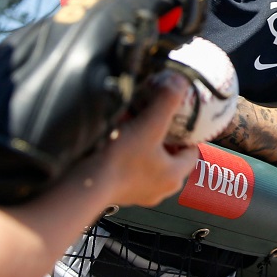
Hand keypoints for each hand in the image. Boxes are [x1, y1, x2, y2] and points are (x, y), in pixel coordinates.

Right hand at [75, 74, 197, 207]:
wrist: (85, 185)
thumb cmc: (120, 159)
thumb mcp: (149, 124)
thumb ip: (167, 101)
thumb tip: (181, 81)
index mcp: (174, 176)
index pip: (191, 153)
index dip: (187, 134)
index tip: (180, 119)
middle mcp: (160, 189)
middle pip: (170, 158)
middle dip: (163, 139)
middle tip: (155, 120)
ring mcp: (139, 194)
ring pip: (149, 165)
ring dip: (144, 147)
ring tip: (134, 128)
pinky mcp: (120, 195)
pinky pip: (130, 171)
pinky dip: (127, 157)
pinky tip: (116, 143)